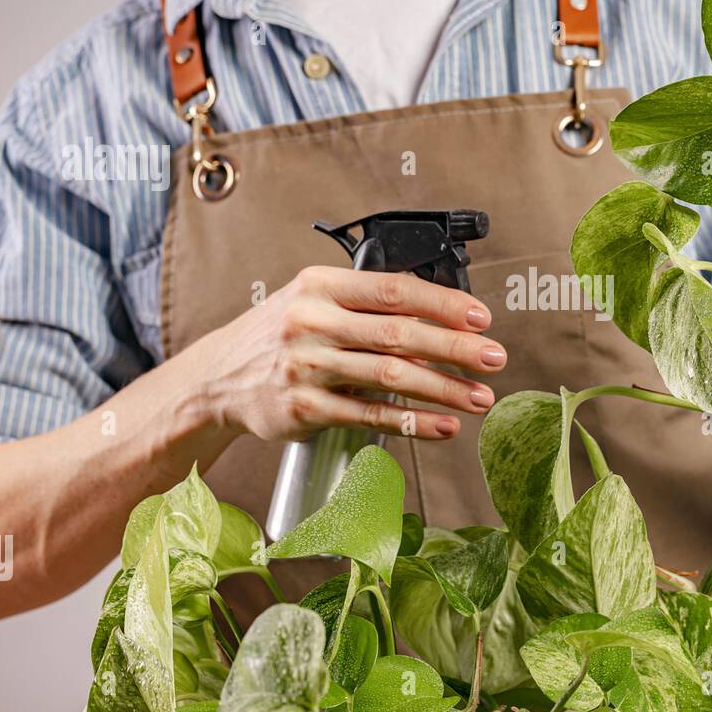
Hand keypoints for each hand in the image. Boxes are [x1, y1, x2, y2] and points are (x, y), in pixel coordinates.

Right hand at [193, 266, 505, 441]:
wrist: (217, 377)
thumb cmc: (281, 335)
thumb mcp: (314, 300)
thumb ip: (367, 303)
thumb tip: (443, 314)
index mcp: (320, 286)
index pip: (394, 289)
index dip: (443, 303)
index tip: (481, 318)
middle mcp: (312, 322)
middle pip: (399, 333)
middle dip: (455, 348)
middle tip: (494, 358)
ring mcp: (307, 367)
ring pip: (390, 376)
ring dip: (443, 389)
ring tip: (479, 397)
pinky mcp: (305, 409)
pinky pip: (370, 416)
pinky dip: (412, 422)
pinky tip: (442, 426)